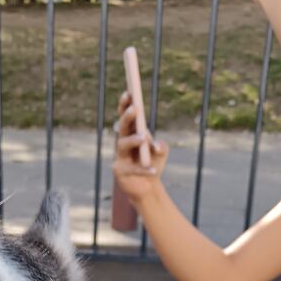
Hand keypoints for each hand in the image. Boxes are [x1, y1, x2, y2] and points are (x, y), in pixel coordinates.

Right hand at [112, 91, 167, 208]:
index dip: (125, 105)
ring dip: (133, 140)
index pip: (126, 117)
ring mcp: (119, 157)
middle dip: (127, 117)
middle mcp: (122, 143)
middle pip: (121, 128)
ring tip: (143, 138)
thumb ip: (161, 146)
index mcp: (131, 134)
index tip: (129, 92)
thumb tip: (156, 145)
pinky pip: (132, 168)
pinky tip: (153, 170)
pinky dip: (144, 169)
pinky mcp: (120, 172)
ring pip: (122, 145)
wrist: (148, 188)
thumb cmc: (152, 164)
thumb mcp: (161, 153)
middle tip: (134, 108)